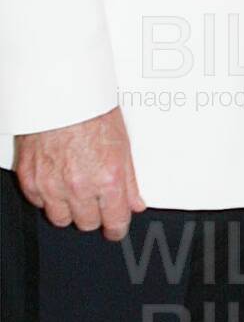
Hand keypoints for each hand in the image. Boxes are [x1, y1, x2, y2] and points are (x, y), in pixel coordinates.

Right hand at [15, 108, 145, 239]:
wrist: (59, 93)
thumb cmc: (91, 111)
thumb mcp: (122, 145)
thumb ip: (129, 180)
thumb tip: (135, 202)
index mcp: (107, 178)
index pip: (115, 222)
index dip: (117, 228)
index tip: (116, 228)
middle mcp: (79, 185)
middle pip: (87, 223)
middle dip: (94, 214)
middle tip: (96, 200)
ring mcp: (52, 184)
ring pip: (61, 218)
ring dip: (69, 209)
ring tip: (75, 191)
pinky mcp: (30, 179)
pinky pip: (39, 202)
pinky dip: (47, 196)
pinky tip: (56, 180)